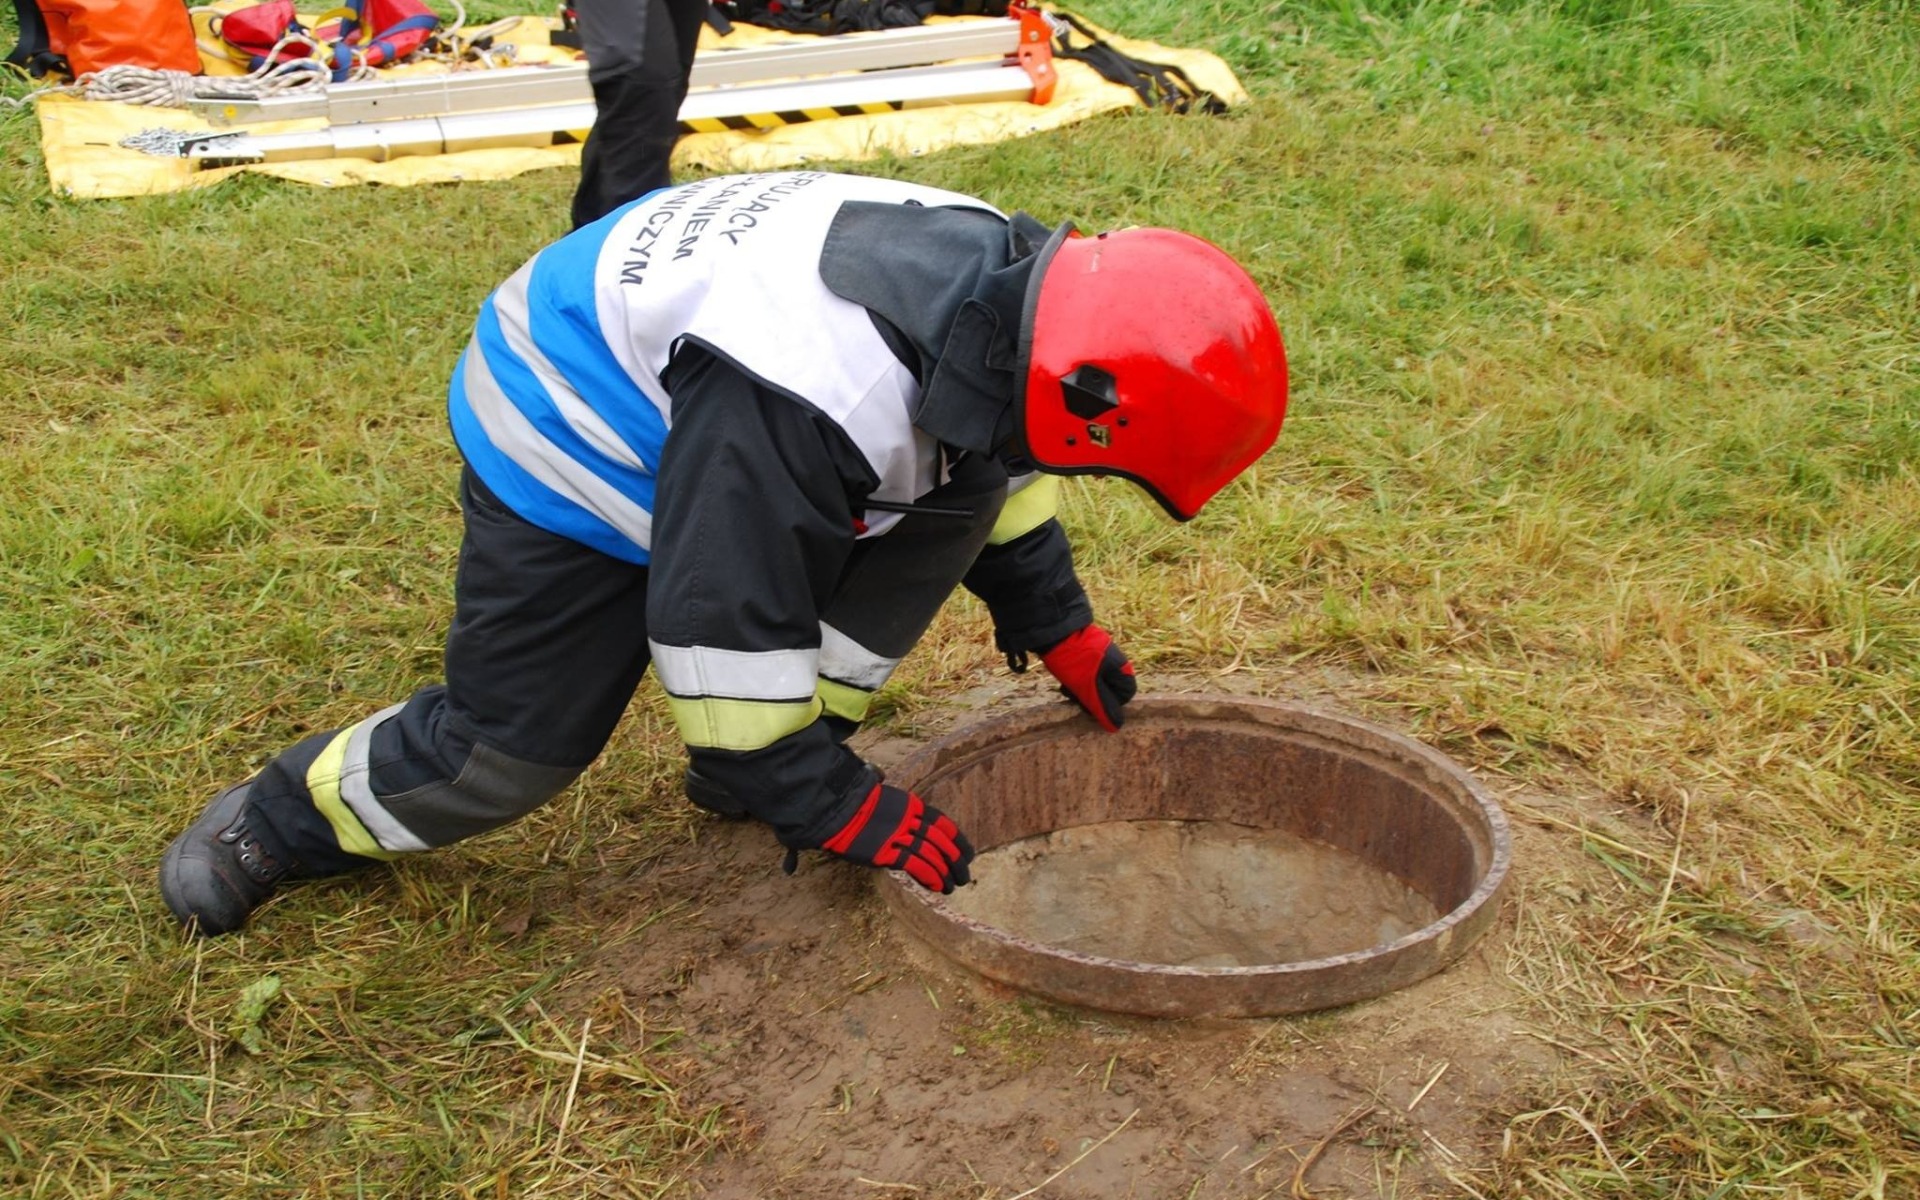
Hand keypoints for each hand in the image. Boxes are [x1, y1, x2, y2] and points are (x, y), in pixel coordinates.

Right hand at [794, 783, 973, 893]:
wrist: (835, 805)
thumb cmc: (854, 802)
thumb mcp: (884, 799)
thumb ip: (898, 809)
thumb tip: (904, 814)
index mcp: (911, 805)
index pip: (944, 824)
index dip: (958, 841)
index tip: (968, 854)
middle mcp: (910, 821)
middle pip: (942, 842)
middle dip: (956, 862)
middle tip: (964, 877)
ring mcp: (898, 836)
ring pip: (932, 856)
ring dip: (945, 874)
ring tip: (951, 888)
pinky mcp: (886, 852)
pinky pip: (914, 865)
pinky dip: (929, 876)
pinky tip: (936, 887)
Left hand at [1039, 624, 1136, 730]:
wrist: (1054, 632)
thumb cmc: (1074, 662)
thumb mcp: (1088, 689)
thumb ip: (1103, 708)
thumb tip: (1117, 726)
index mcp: (1121, 668)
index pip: (1125, 695)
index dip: (1109, 704)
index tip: (1092, 706)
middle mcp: (1115, 660)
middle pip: (1109, 688)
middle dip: (1092, 696)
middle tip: (1075, 697)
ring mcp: (1101, 653)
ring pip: (1096, 681)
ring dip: (1082, 688)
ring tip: (1067, 687)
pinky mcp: (1088, 649)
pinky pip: (1087, 670)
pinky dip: (1077, 677)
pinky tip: (1065, 677)